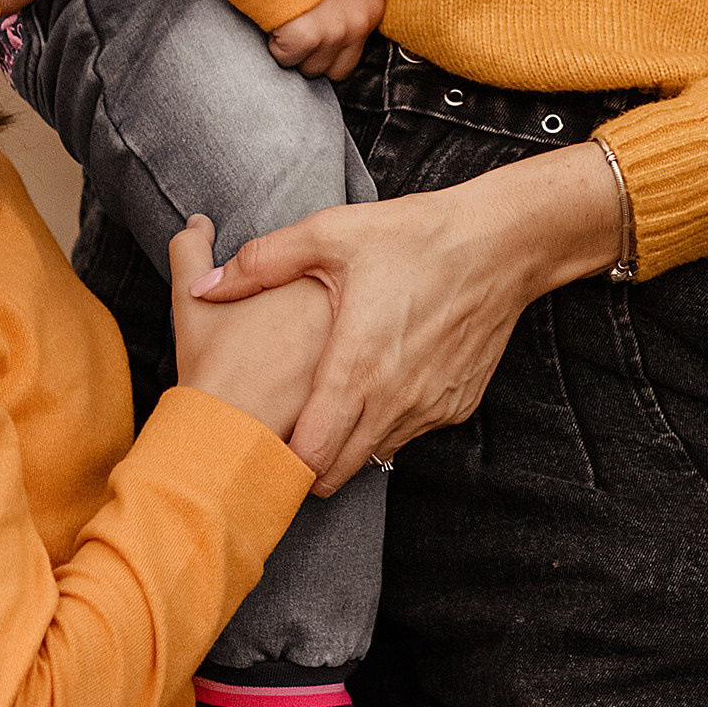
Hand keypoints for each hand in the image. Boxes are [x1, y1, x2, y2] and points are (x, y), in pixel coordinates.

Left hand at [185, 147, 624, 492]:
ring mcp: (430, 408)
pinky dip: (389, 420)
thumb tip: (204, 285)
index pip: (308, 454)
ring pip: (375, 453)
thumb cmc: (416, 236)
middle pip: (338, 471)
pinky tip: (379, 382)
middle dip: (306, 463)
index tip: (259, 441)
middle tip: (283, 434)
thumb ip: (261, 263)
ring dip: (349, 441)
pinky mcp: (456, 407)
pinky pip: (411, 431)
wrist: (503, 244)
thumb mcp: (331, 235)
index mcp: (357, 366)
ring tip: (327, 406)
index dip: (277, 458)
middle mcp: (395, 400)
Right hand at [267, 0, 384, 80]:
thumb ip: (349, 15)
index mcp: (372, 10)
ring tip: (291, 22)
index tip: (318, 24)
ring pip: (310, 69)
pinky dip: (275, 45)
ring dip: (295, 51)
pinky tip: (279, 21)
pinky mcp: (305, 39)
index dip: (330, 45)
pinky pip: (286, 60)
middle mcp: (358, 24)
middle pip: (337, 71)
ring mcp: (333, 33)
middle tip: (302, 29)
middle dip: (316, 56)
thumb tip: (339, 48)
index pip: (354, 56)